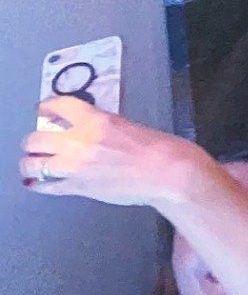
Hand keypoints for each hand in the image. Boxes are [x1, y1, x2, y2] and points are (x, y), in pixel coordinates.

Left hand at [21, 99, 204, 205]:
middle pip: (34, 139)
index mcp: (95, 121)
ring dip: (30, 163)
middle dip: (33, 141)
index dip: (45, 107)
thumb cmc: (159, 147)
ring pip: (32, 164)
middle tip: (36, 143)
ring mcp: (75, 167)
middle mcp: (79, 142)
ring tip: (33, 163)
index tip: (42, 110)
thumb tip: (85, 134)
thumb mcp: (126, 126)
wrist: (169, 173)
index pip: (58, 106)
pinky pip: (46, 186)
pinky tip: (37, 182)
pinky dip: (38, 184)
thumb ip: (100, 129)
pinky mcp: (78, 188)